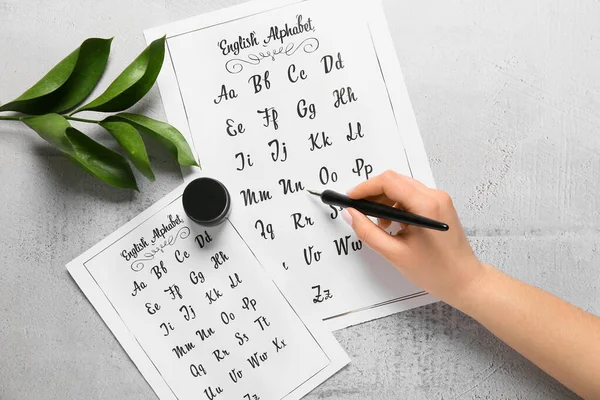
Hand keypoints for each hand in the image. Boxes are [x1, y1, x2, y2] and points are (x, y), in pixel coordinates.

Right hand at [344, 170, 484, 306]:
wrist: (464, 280)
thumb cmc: (436, 271)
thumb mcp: (394, 254)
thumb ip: (368, 232)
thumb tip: (351, 214)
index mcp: (426, 206)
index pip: (389, 181)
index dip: (365, 187)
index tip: (351, 198)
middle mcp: (435, 196)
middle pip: (395, 181)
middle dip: (373, 194)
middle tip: (359, 211)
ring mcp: (439, 200)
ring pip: (402, 187)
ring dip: (385, 200)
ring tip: (380, 225)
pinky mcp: (439, 206)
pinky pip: (412, 196)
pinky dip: (397, 205)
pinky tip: (394, 224)